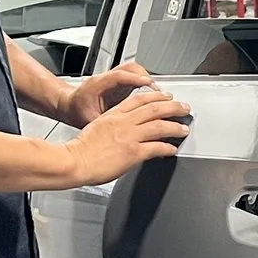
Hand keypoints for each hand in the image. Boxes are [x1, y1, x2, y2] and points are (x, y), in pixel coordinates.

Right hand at [60, 84, 190, 185]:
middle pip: (154, 108)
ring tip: (183, 129)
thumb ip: (113, 124)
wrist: (74, 161)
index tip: (166, 96)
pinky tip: (172, 149)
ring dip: (175, 127)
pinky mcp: (133, 153)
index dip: (156, 96)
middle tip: (183, 107)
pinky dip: (167, 148)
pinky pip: (156, 147)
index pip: (140, 99)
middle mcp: (123, 122)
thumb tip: (125, 130)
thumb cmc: (81, 149)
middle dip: (172, 106)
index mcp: (114, 114)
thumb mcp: (97, 127)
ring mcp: (129, 137)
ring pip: (159, 126)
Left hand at [66, 60, 154, 126]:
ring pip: (134, 70)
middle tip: (158, 92)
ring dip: (147, 79)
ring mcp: (114, 78)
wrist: (70, 106)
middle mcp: (107, 78)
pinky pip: (135, 77)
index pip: (119, 76)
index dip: (136, 79)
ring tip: (157, 94)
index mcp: (97, 84)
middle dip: (146, 78)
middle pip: (130, 68)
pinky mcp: (120, 82)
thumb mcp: (89, 120)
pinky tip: (150, 96)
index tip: (149, 84)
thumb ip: (104, 125)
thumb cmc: (77, 112)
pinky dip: (145, 84)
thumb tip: (120, 132)